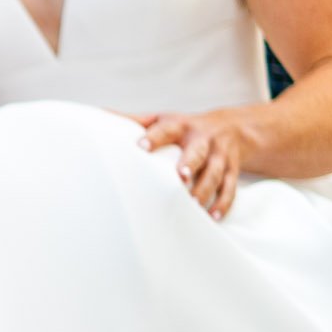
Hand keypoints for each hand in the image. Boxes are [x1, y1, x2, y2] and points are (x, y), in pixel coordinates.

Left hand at [134, 110, 248, 219]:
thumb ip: (133, 121)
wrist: (232, 128)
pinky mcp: (232, 170)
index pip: (166, 130)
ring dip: (205, 189)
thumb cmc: (184, 128)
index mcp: (180, 126)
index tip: (141, 146)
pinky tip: (212, 216)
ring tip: (193, 204)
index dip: (154, 137)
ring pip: (215, 173)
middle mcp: (203, 139)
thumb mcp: (161, 119)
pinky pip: (230, 188)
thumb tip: (98, 115)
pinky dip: (222, 203)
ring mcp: (220, 155)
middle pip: (197, 152)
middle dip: (189, 164)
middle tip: (179, 177)